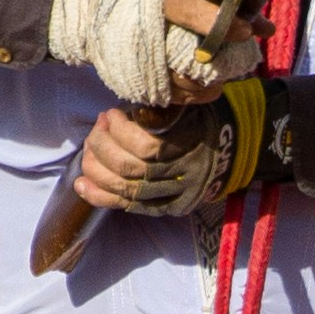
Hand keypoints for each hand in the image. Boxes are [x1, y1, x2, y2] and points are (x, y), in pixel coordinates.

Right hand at [47, 0, 260, 104]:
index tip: (246, 29)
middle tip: (241, 52)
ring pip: (189, 80)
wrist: (100, 9)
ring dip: (216, 76)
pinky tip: (213, 81)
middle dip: (222, 57)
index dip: (216, 20)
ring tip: (228, 64)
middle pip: (192, 55)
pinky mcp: (145, 82)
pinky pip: (182, 96)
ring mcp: (145, 62)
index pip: (185, 9)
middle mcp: (149, 33)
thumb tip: (263, 24)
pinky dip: (204, 91)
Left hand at [77, 99, 238, 215]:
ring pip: (129, 190)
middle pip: (133, 169)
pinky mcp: (172, 207)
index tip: (110, 115)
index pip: (147, 146)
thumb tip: (111, 118)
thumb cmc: (199, 120)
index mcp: (192, 142)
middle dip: (103, 149)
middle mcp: (187, 173)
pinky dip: (102, 197)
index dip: (120, 132)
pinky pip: (131, 207)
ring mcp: (180, 194)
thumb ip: (155, 111)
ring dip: (98, 172)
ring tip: (86, 155)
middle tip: (95, 132)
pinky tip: (82, 186)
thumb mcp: (185, 106)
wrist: (231, 150)